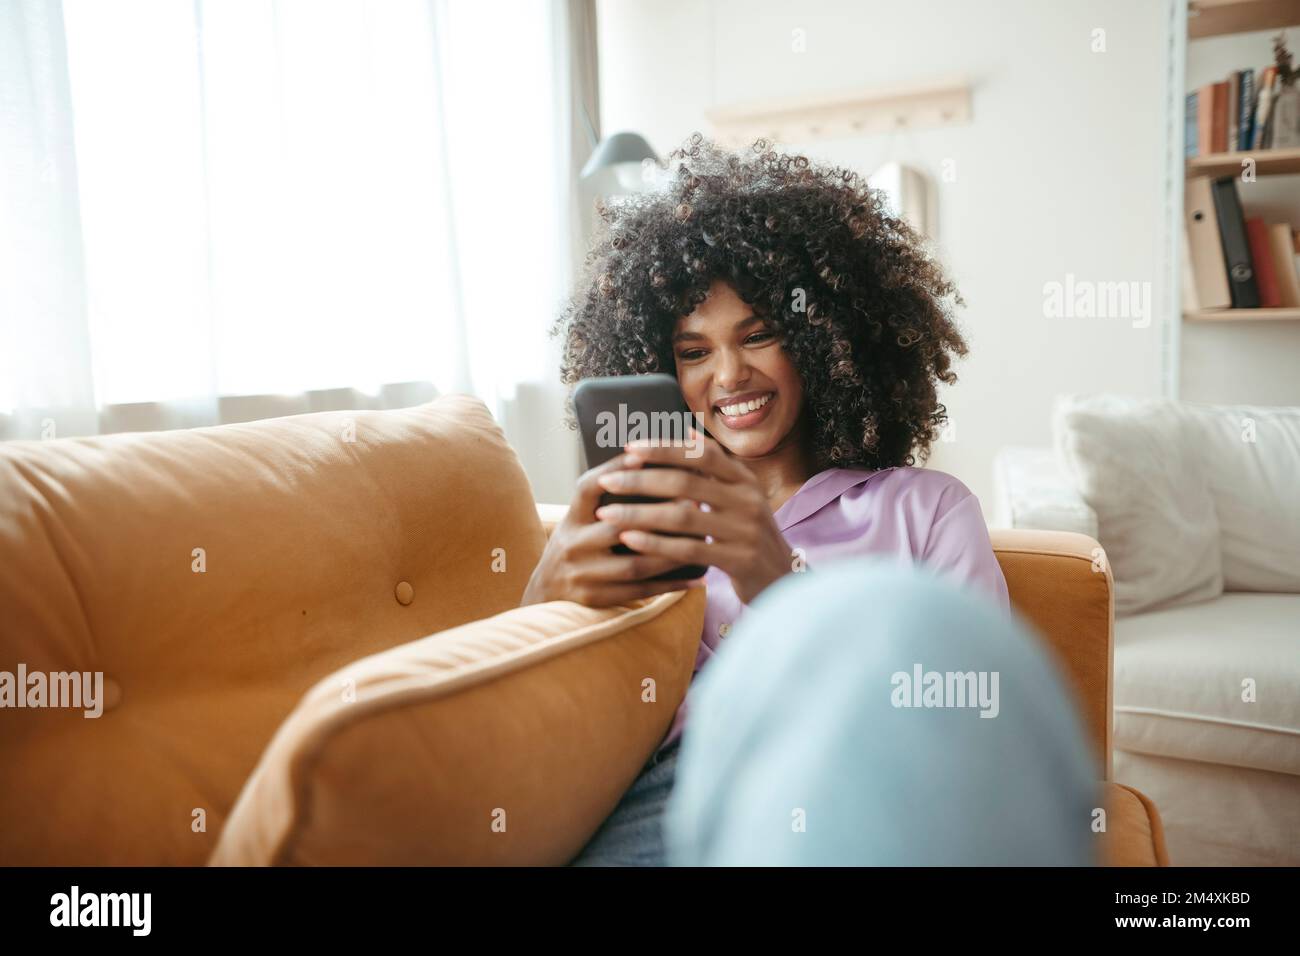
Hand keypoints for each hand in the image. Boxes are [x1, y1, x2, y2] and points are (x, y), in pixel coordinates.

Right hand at [520, 451, 706, 607]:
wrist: (545, 591)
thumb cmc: (576, 545)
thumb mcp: (579, 519)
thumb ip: (605, 498)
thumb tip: (648, 463)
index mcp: (571, 518)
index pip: (588, 488)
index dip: (613, 469)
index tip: (643, 456)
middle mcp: (572, 544)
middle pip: (617, 528)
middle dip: (658, 516)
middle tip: (693, 504)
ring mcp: (583, 574)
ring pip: (634, 564)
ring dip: (671, 553)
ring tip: (699, 541)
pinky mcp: (596, 599)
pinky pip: (639, 592)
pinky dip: (669, 586)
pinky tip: (695, 581)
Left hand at [592, 429, 795, 605]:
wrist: (783, 578)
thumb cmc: (750, 533)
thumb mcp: (740, 495)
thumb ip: (715, 466)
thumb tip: (688, 430)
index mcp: (744, 478)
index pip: (701, 453)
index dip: (664, 449)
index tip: (629, 449)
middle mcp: (747, 499)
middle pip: (686, 483)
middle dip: (641, 481)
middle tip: (607, 481)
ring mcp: (744, 530)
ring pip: (683, 517)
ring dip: (640, 514)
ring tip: (607, 514)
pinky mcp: (738, 560)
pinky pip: (688, 549)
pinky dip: (655, 544)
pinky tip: (630, 539)